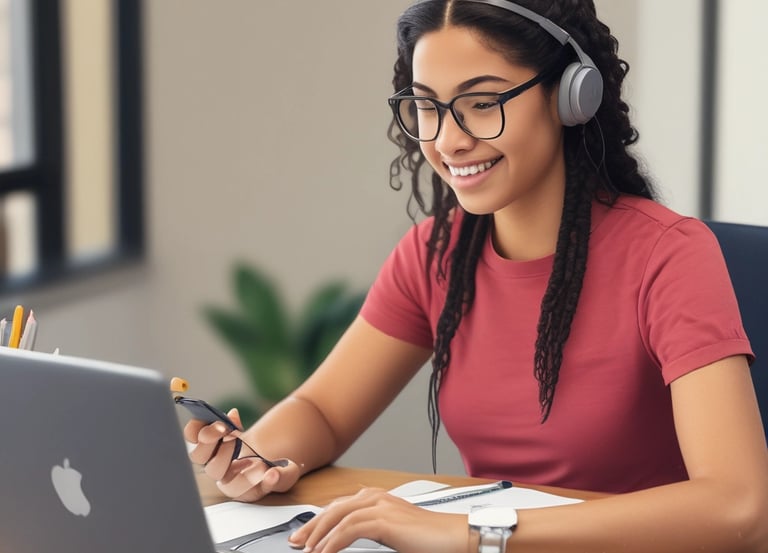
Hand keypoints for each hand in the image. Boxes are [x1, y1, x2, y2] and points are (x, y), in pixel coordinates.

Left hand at [183, 408, 300, 500]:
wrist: (267, 452)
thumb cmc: (276, 468)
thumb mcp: (287, 474)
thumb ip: (282, 477)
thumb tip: (272, 475)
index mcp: (240, 488)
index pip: (235, 488)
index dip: (245, 479)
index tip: (261, 465)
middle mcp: (223, 475)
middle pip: (213, 470)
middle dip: (224, 453)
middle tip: (236, 439)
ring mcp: (214, 457)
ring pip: (198, 455)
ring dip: (209, 439)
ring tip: (224, 426)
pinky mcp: (210, 438)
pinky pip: (192, 434)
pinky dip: (200, 425)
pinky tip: (225, 416)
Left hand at [287, 487, 467, 552]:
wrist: (456, 537)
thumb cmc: (431, 539)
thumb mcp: (395, 534)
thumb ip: (374, 531)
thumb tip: (349, 542)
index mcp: (379, 498)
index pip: (340, 506)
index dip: (319, 520)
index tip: (305, 535)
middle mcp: (377, 497)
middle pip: (335, 508)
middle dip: (312, 526)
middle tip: (297, 542)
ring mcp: (381, 506)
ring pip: (339, 517)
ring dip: (320, 536)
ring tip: (308, 552)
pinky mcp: (386, 520)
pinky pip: (350, 529)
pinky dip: (333, 542)